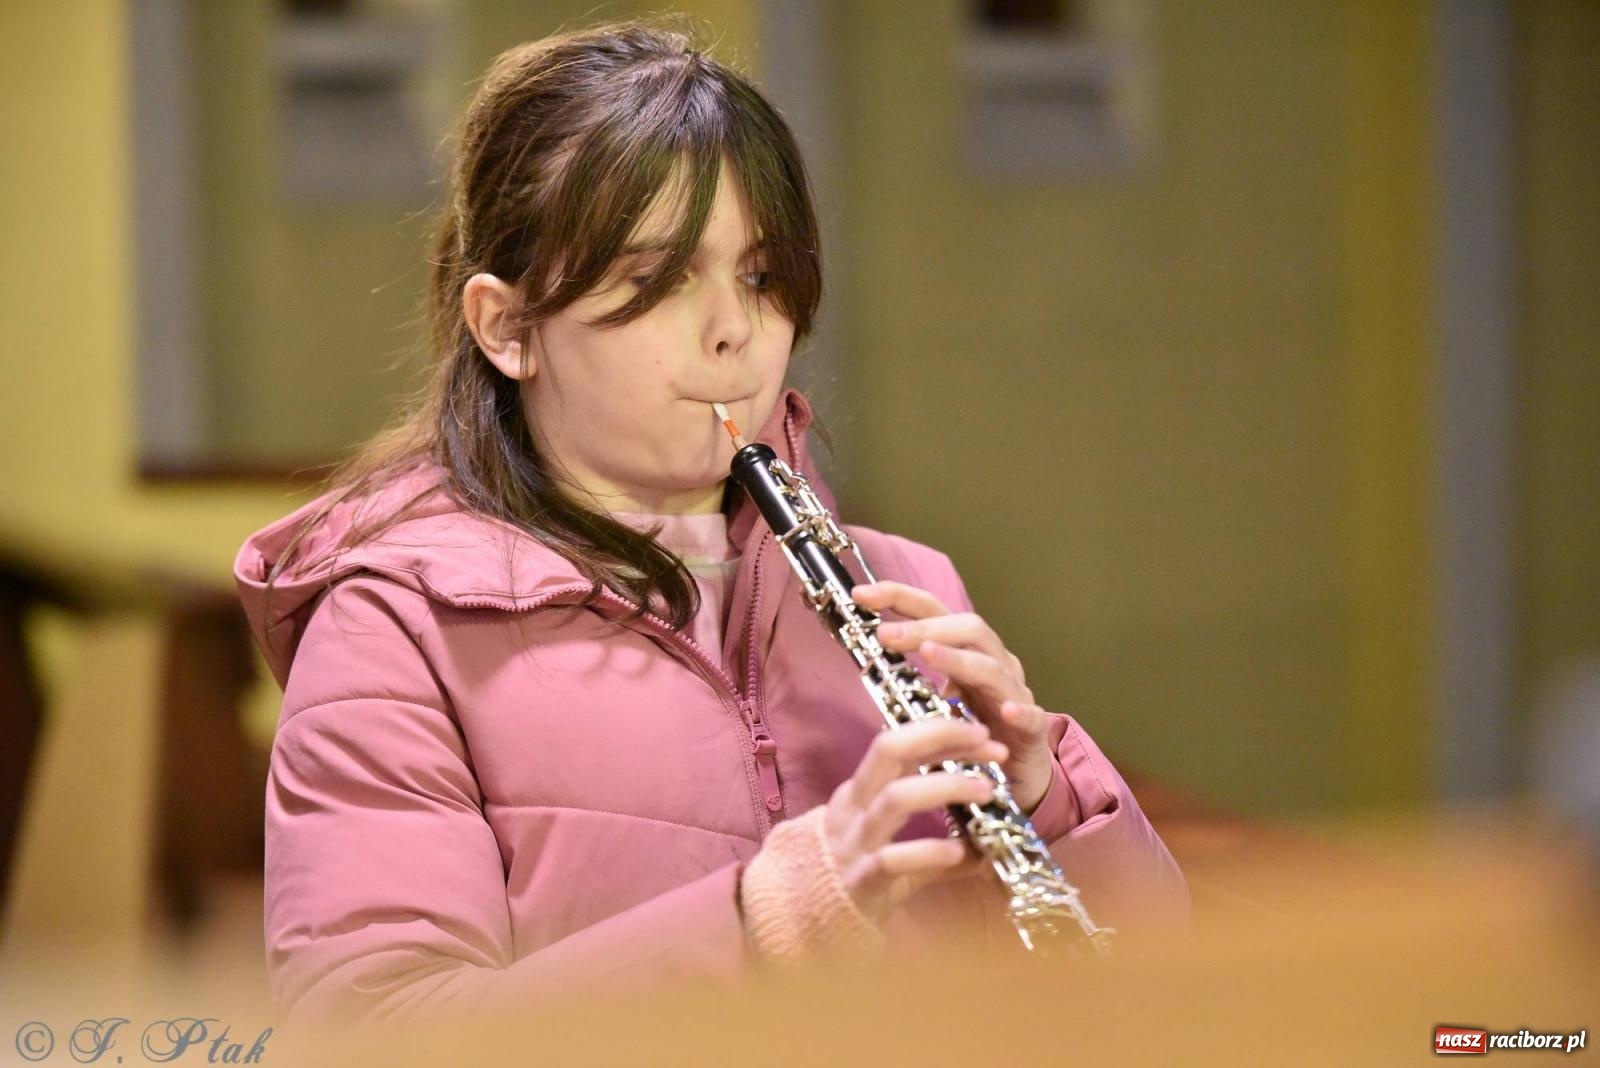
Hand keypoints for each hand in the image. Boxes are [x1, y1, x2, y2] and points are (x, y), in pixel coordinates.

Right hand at [824, 718, 1005, 923]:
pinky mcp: (861, 880)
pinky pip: (894, 860)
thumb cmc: (852, 871)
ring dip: (945, 786)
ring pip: (895, 799)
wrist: (803, 919)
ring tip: (986, 790)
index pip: (898, 743)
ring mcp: (856, 842)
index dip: (940, 731)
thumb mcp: (886, 840)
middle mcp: (855, 807)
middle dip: (940, 737)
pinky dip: (930, 853)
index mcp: (860, 790)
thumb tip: (983, 838)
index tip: (982, 733)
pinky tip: (961, 853)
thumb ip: (931, 834)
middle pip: (889, 750)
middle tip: (990, 747)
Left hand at [851, 580, 1055, 813]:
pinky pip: (1030, 716)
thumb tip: (868, 665)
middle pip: (967, 628)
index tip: (861, 594)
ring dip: (958, 659)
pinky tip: (1006, 712)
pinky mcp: (1032, 729)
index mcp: (967, 650)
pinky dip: (1019, 711)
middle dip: (924, 627)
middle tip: (885, 634)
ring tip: (927, 653)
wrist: (1019, 770)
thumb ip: (911, 681)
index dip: (899, 597)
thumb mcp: (937, 700)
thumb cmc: (976, 730)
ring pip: (991, 667)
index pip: (934, 610)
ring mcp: (1014, 693)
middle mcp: (994, 662)